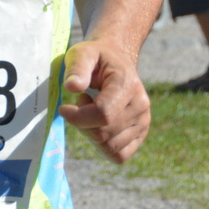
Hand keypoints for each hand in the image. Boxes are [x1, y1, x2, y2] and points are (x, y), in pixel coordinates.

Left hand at [59, 38, 150, 162]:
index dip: (78, 117)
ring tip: (91, 111)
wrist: (117, 60)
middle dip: (82, 123)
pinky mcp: (141, 134)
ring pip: (109, 148)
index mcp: (127, 84)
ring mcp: (143, 122)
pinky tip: (98, 126)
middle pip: (103, 134)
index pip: (103, 114)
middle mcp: (141, 105)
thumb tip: (71, 87)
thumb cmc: (96, 57)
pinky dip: (102, 146)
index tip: (64, 108)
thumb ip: (76, 68)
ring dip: (91, 134)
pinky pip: (118, 155)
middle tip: (82, 103)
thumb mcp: (82, 53)